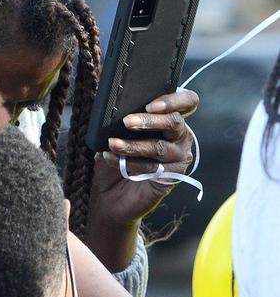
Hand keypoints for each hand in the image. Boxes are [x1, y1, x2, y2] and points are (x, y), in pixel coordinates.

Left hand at [91, 89, 199, 224]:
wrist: (109, 196)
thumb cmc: (115, 161)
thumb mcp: (115, 136)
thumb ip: (120, 122)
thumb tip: (112, 112)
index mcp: (170, 120)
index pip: (187, 102)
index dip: (174, 100)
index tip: (150, 104)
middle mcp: (180, 137)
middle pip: (175, 122)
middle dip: (149, 121)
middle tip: (127, 122)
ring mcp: (178, 157)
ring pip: (160, 146)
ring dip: (133, 145)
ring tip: (112, 144)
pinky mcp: (171, 176)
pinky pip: (152, 167)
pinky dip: (128, 162)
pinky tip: (112, 158)